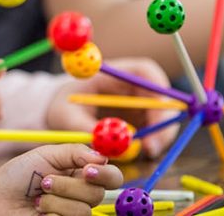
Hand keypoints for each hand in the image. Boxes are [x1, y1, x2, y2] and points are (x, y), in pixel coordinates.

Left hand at [0, 144, 120, 215]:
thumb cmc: (20, 173)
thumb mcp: (47, 154)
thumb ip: (75, 152)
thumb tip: (102, 158)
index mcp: (82, 173)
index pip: (111, 177)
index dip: (106, 175)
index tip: (88, 171)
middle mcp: (82, 195)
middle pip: (97, 194)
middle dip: (68, 186)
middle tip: (45, 181)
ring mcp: (74, 213)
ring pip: (83, 211)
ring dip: (56, 200)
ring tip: (39, 197)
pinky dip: (51, 213)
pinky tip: (39, 210)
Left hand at [45, 57, 177, 157]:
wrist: (60, 114)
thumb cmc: (62, 107)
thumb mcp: (68, 117)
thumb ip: (89, 128)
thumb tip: (111, 142)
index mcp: (114, 74)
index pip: (145, 72)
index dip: (158, 89)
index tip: (159, 112)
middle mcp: (131, 86)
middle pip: (161, 97)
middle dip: (163, 122)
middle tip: (152, 146)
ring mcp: (138, 103)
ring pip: (162, 117)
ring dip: (158, 135)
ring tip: (143, 151)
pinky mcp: (140, 119)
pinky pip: (154, 131)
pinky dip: (152, 142)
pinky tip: (137, 150)